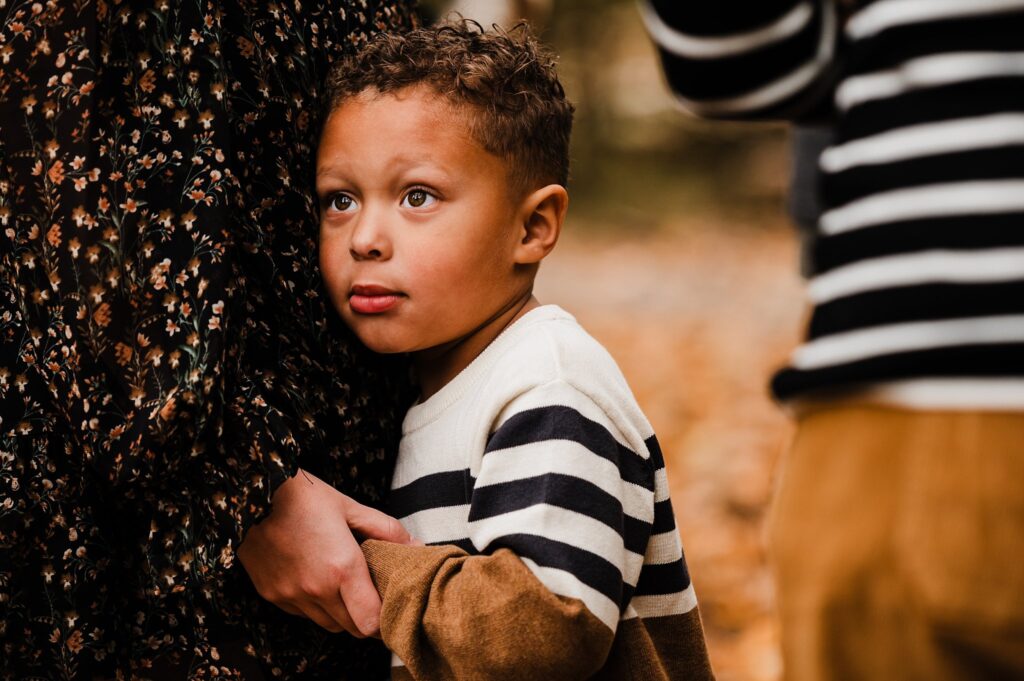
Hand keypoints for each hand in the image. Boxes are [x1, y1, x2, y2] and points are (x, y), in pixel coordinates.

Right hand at [237, 468, 412, 636]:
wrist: (249, 494)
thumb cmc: (303, 496)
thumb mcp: (349, 506)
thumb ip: (385, 530)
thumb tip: (415, 546)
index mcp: (341, 568)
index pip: (370, 622)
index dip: (383, 619)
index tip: (388, 603)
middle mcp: (315, 589)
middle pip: (351, 628)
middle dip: (365, 617)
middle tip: (370, 594)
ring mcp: (290, 595)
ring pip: (326, 624)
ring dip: (340, 613)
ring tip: (343, 586)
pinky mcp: (271, 595)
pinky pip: (302, 614)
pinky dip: (314, 606)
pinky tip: (315, 579)